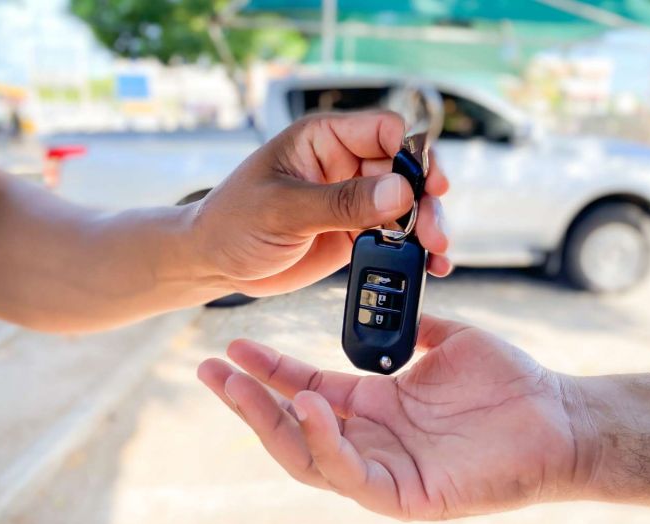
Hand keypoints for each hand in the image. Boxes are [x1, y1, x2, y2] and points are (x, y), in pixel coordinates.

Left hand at [187, 111, 450, 296]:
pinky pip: (393, 237)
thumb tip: (399, 192)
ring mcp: (351, 201)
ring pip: (405, 206)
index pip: (384, 131)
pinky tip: (428, 266)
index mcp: (323, 139)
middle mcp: (344, 165)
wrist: (214, 263)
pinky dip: (413, 251)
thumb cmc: (232, 222)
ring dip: (425, 228)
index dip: (412, 154)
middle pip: (404, 172)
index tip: (428, 184)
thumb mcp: (283, 209)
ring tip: (435, 253)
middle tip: (433, 233)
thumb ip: (340, 201)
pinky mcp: (353, 233)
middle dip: (425, 200)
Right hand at [198, 315, 586, 519]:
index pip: (308, 388)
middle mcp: (374, 440)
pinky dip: (324, 444)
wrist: (559, 414)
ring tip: (240, 386)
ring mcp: (387, 471)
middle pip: (293, 426)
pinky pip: (351, 476)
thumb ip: (412, 327)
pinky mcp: (407, 496)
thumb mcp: (449, 342)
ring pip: (309, 456)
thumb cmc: (510, 382)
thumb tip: (389, 301)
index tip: (232, 342)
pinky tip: (308, 408)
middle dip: (247, 400)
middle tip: (209, 370)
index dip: (268, 370)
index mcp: (379, 405)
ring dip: (270, 423)